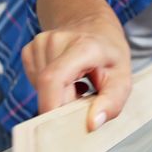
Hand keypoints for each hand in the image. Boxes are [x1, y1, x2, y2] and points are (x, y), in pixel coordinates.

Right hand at [22, 15, 132, 131]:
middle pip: (47, 88)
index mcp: (83, 46)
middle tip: (84, 99)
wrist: (93, 26)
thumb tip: (91, 123)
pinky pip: (35, 82)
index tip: (62, 125)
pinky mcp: (29, 50)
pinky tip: (65, 79)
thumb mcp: (123, 79)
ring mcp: (39, 43)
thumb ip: (112, 102)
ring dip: (57, 96)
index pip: (53, 80)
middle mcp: (56, 40)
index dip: (51, 107)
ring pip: (40, 88)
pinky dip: (49, 88)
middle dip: (63, 105)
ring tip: (77, 85)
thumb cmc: (109, 54)